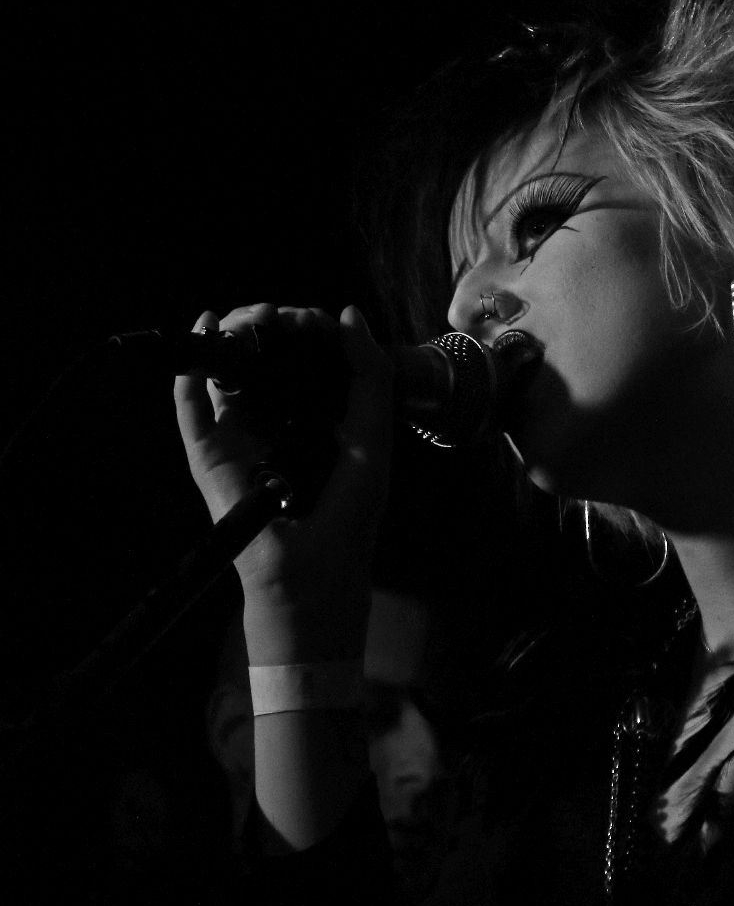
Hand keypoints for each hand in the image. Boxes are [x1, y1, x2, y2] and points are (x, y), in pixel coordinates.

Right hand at [174, 303, 392, 662]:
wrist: (308, 590)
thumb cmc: (348, 520)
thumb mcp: (370, 440)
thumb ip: (368, 379)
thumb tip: (350, 315)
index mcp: (316, 428)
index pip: (309, 369)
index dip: (315, 337)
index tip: (325, 316)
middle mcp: (276, 431)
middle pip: (265, 366)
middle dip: (272, 331)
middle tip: (283, 315)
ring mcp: (239, 444)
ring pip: (227, 378)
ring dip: (233, 340)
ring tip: (248, 316)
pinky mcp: (209, 460)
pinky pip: (193, 410)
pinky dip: (191, 373)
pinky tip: (201, 336)